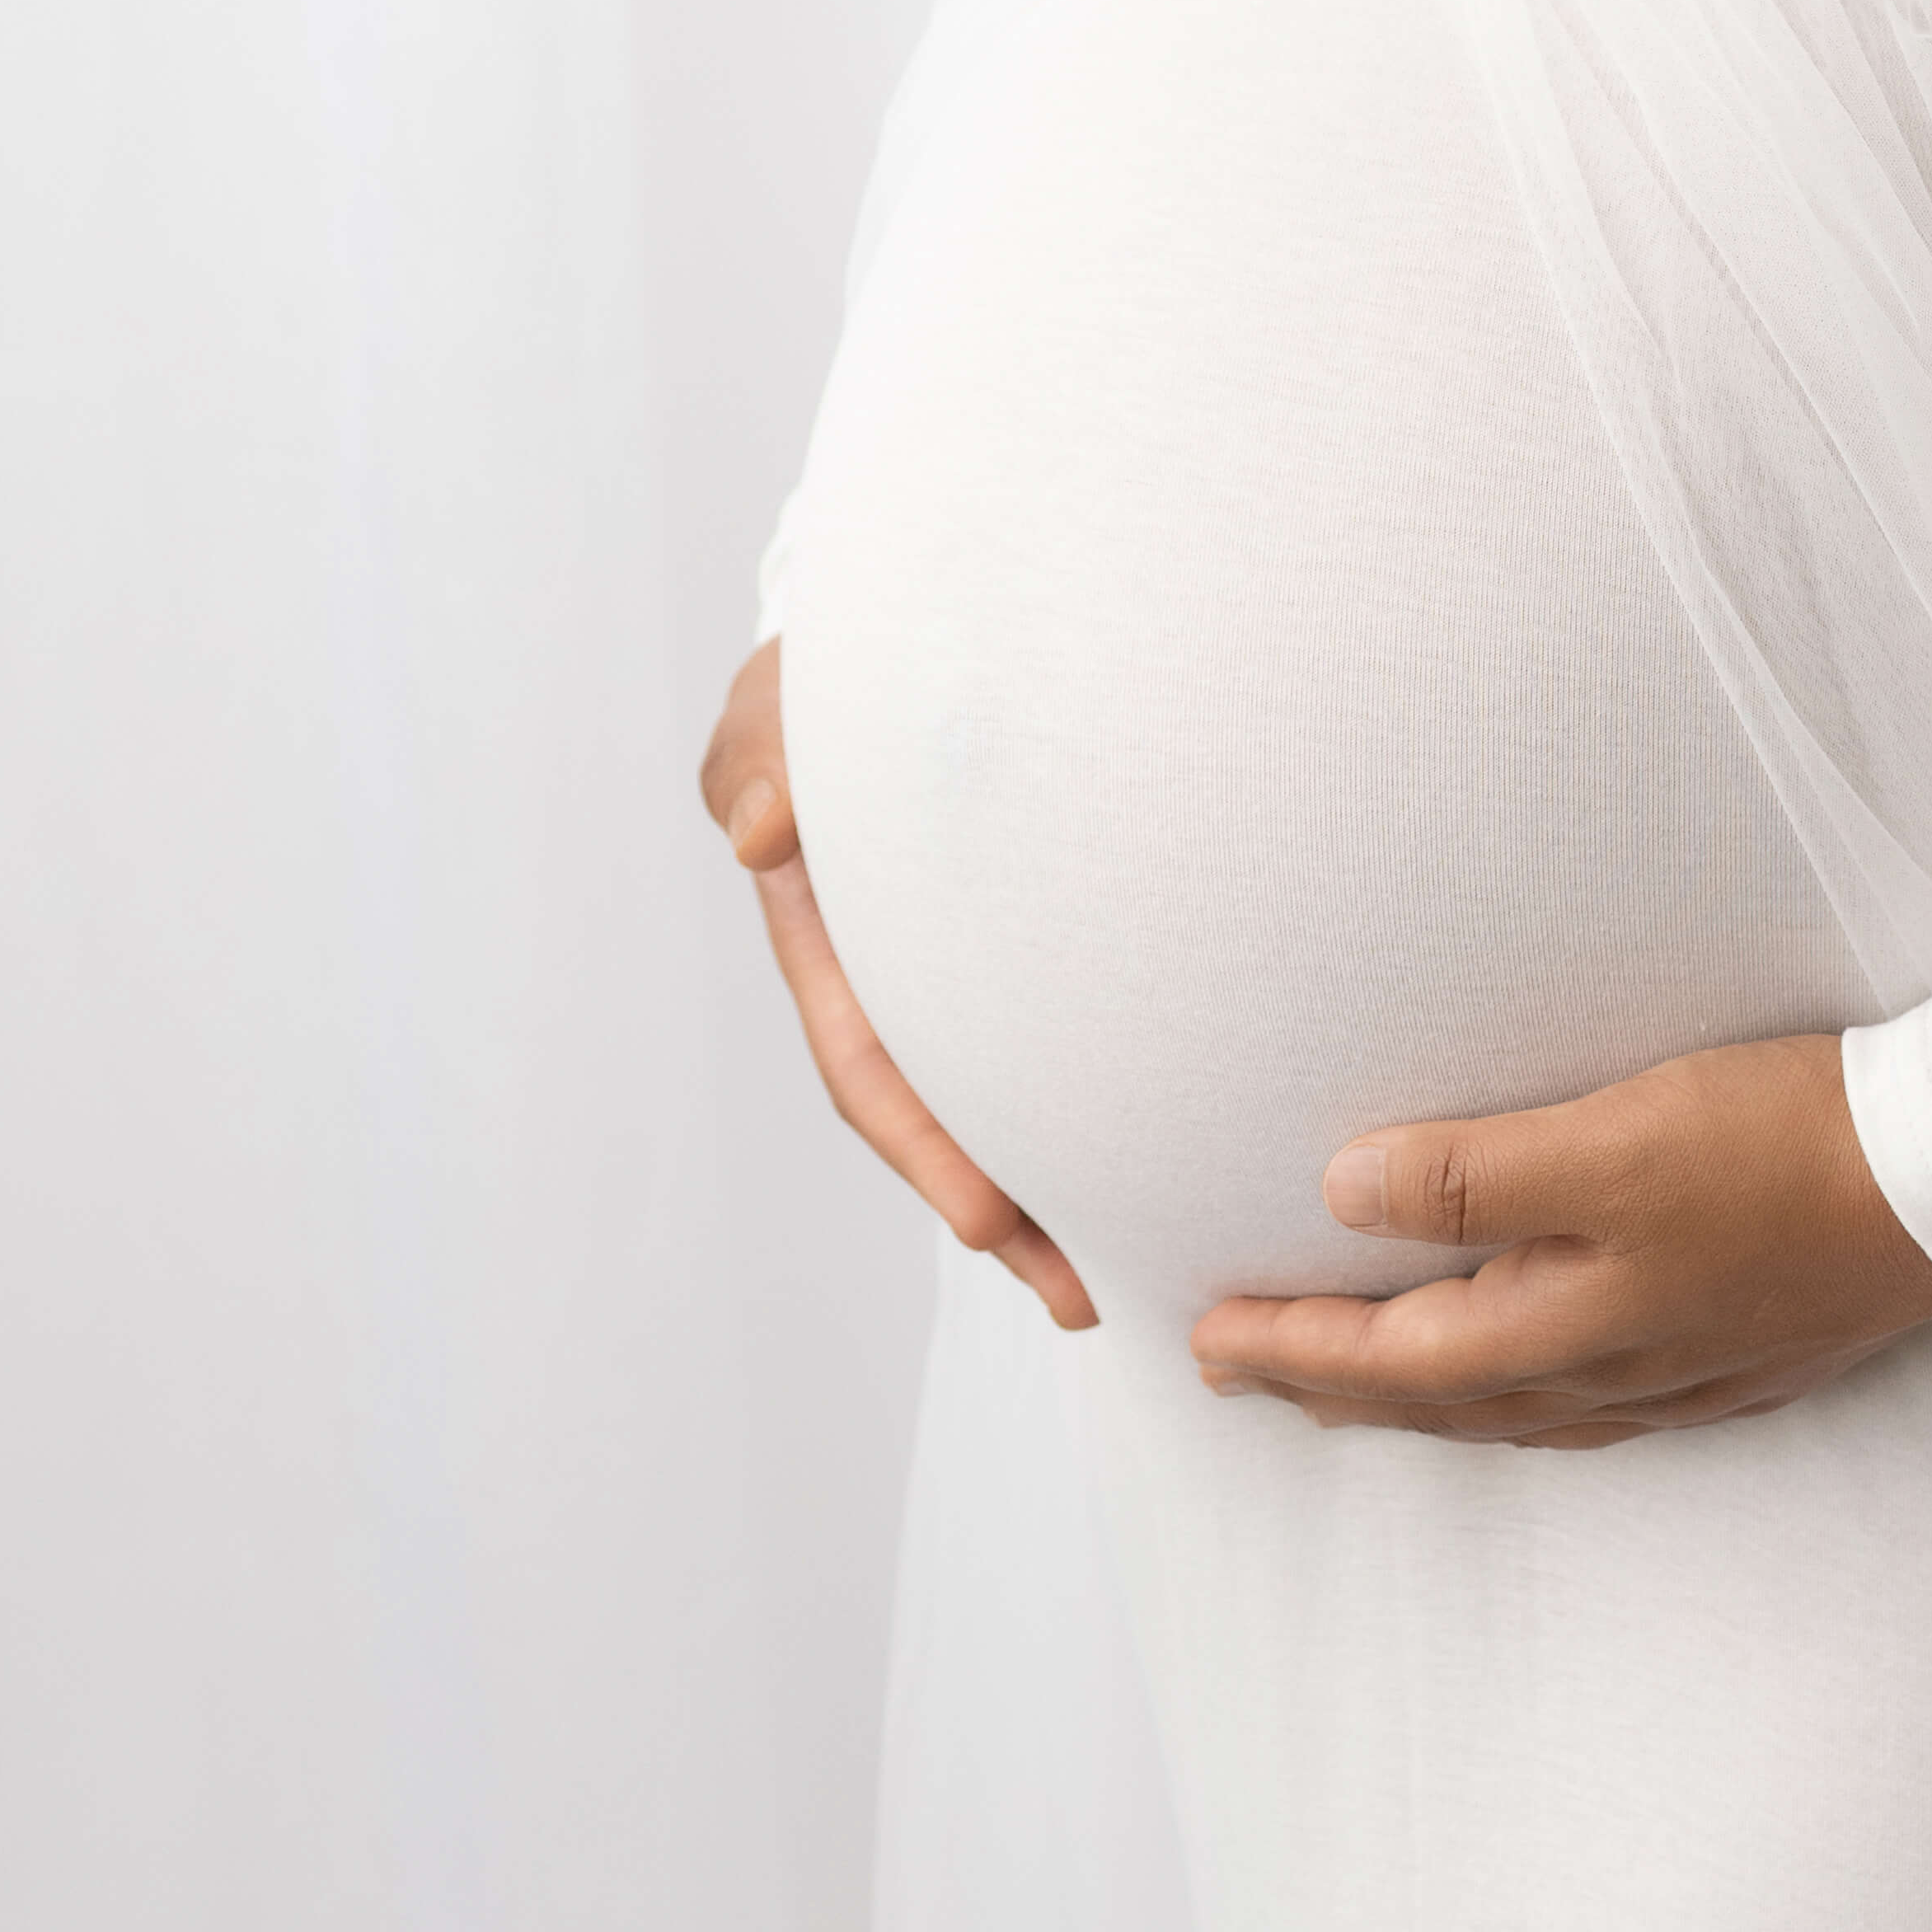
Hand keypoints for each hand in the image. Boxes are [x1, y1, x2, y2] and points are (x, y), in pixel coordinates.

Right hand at [698, 636, 1095, 1332]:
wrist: (904, 635)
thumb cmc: (829, 677)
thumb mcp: (776, 704)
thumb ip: (758, 756)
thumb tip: (761, 829)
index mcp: (834, 942)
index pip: (876, 1067)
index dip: (929, 1151)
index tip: (992, 1225)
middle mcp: (900, 977)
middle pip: (954, 1117)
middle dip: (1010, 1216)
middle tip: (1089, 1296)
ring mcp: (969, 967)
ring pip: (1017, 1091)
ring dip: (1065, 1180)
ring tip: (1146, 1263)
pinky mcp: (1043, 940)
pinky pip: (1070, 1029)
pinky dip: (1104, 1091)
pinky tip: (1173, 1142)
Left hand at [1190, 1032, 1931, 1445]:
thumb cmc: (1788, 1146)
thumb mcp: (1617, 1137)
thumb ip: (1477, 1169)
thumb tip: (1343, 1191)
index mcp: (1567, 1326)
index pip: (1389, 1355)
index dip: (1290, 1345)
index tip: (1202, 1335)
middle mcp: (1612, 1371)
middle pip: (1438, 1398)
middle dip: (1329, 1384)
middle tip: (1238, 1373)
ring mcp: (1681, 1372)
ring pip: (1511, 1410)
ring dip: (1417, 1400)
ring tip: (1354, 1387)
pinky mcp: (1739, 1351)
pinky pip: (1587, 1402)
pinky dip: (1519, 1398)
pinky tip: (1532, 1384)